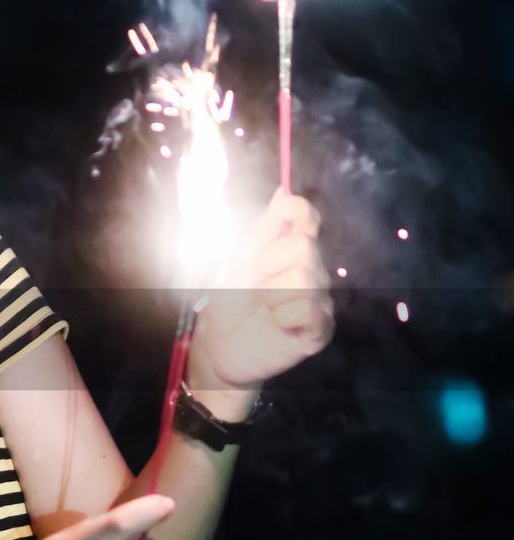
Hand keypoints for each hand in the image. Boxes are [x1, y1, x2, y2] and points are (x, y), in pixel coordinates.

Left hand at [187, 188, 335, 395]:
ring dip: (273, 292)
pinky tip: (277, 323)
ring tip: (264, 306)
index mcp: (290, 253)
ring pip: (307, 278)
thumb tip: (283, 191)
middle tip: (256, 281)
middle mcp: (312, 272)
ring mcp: (319, 301)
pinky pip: (310, 310)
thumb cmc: (228, 305)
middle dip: (271, 261)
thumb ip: (262, 232)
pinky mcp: (320, 330)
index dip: (299, 209)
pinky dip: (285, 315)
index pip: (308, 220)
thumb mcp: (237, 264)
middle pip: (304, 246)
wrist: (219, 348)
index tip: (283, 205)